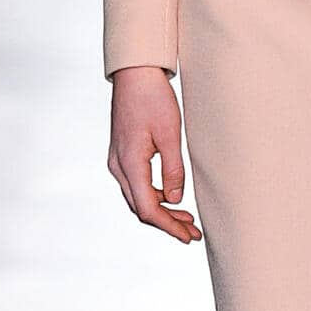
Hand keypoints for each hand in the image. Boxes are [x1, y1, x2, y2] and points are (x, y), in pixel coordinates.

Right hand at [108, 65, 201, 242]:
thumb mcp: (170, 134)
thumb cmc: (154, 98)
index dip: (169, 226)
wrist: (135, 74)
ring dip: (162, 211)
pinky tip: (172, 198)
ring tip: (187, 219)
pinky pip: (136, 185)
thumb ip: (173, 170)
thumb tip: (176, 200)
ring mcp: (117, 161)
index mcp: (130, 163)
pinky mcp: (122, 155)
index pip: (148, 209)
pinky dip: (154, 197)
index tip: (188, 236)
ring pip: (138, 198)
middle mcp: (118, 166)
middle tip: (193, 233)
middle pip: (141, 208)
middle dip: (167, 223)